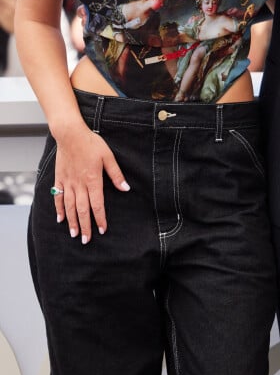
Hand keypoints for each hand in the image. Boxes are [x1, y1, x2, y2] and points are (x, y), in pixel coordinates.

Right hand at [52, 121, 129, 243]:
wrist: (70, 134)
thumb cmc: (91, 143)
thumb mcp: (108, 157)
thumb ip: (116, 174)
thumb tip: (126, 188)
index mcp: (93, 180)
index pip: (97, 205)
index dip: (100, 219)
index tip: (102, 230)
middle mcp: (79, 184)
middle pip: (82, 210)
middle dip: (85, 226)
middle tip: (86, 240)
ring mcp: (67, 182)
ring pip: (69, 206)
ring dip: (72, 221)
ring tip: (74, 234)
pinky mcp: (59, 178)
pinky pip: (58, 196)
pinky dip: (59, 208)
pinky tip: (60, 218)